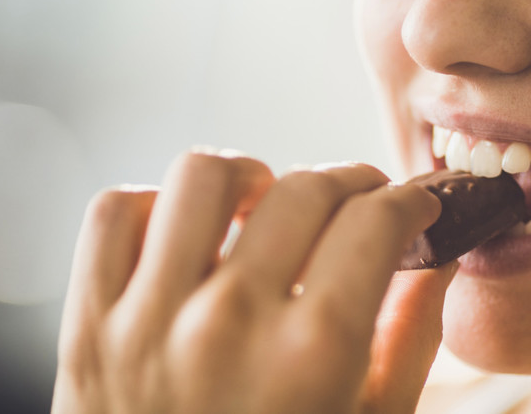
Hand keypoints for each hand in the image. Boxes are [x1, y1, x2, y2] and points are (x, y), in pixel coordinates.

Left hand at [51, 150, 452, 413]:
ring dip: (252, 178)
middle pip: (306, 187)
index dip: (411, 199)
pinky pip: (117, 212)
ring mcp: (148, 319)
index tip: (414, 204)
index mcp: (313, 355)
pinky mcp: (88, 324)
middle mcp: (229, 324)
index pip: (377, 220)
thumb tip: (441, 256)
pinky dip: (157, 207)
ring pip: (204, 175)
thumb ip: (412, 337)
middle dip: (352, 183)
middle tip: (360, 205)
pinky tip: (193, 238)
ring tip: (269, 207)